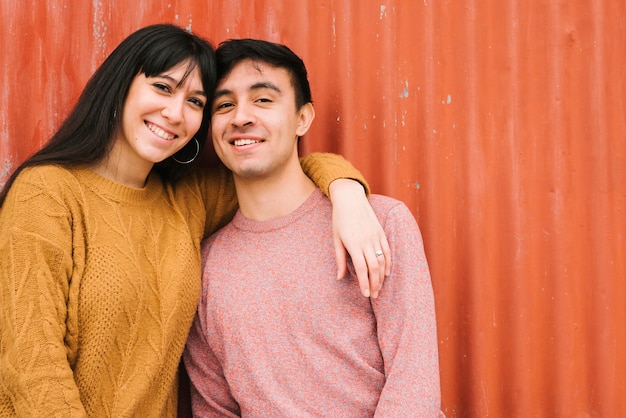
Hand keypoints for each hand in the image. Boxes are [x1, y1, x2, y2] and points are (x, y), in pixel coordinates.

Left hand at [329, 179, 390, 297]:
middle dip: (374, 284)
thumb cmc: (339, 219)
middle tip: (373, 295)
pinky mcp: (381, 232)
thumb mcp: (336, 238)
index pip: (361, 269)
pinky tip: (386, 273)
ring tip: (379, 288)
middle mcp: (366, 241)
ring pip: (382, 261)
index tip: (365, 294)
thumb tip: (339, 278)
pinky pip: (387, 250)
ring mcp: (375, 236)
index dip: (364, 283)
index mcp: (353, 244)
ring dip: (381, 276)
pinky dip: (388, 263)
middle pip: (374, 267)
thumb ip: (339, 259)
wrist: (350, 199)